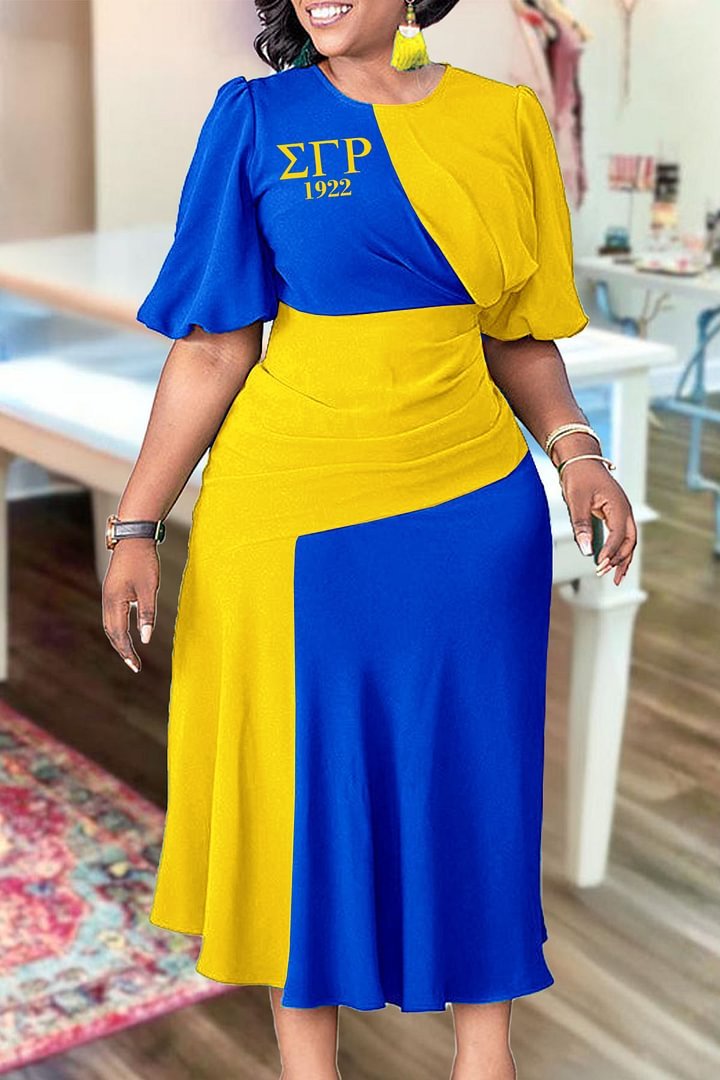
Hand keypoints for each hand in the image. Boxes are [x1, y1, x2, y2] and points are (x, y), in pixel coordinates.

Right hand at [102, 539, 159, 671]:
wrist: (134, 538)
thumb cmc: (143, 562)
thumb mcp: (149, 589)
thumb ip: (146, 614)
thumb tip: (145, 639)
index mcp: (114, 602)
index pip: (119, 634)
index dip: (127, 652)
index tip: (136, 666)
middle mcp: (107, 600)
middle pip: (111, 632)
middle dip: (122, 650)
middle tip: (134, 665)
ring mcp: (108, 595)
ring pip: (110, 625)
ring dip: (118, 640)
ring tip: (130, 654)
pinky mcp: (112, 590)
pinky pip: (112, 615)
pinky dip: (118, 628)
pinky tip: (127, 632)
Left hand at [559, 459, 636, 585]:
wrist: (579, 460)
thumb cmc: (578, 477)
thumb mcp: (576, 501)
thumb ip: (582, 526)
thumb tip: (587, 552)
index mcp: (619, 506)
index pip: (619, 535)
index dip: (611, 552)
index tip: (599, 565)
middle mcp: (624, 511)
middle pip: (629, 541)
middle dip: (619, 559)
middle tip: (605, 574)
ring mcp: (621, 513)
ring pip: (628, 541)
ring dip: (621, 559)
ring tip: (614, 578)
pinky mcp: (614, 515)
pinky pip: (620, 537)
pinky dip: (618, 551)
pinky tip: (611, 564)